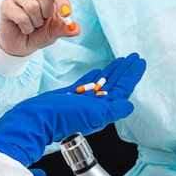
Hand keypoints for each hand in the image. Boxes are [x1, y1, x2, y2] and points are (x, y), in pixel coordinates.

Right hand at [0, 0, 77, 56]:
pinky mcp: (5, 5)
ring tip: (34, 24)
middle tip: (44, 19)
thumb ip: (65, 28)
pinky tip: (25, 28)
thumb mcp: (56, 30)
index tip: (66, 14)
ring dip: (36, 22)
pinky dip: (27, 28)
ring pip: (32, 6)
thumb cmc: (41, 31)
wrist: (23, 44)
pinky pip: (21, 17)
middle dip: (47, 10)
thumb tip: (75, 29)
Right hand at [0, 53, 146, 166]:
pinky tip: (98, 70)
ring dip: (112, 71)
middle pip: (115, 84)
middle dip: (124, 70)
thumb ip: (114, 109)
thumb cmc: (64, 117)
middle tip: (133, 57)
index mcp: (102, 110)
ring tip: (120, 60)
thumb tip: (129, 105)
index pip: (122, 89)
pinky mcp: (69, 95)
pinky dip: (93, 76)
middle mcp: (94, 106)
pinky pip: (85, 83)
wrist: (37, 118)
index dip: (132, 75)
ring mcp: (82, 100)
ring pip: (101, 82)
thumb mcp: (95, 113)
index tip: (139, 61)